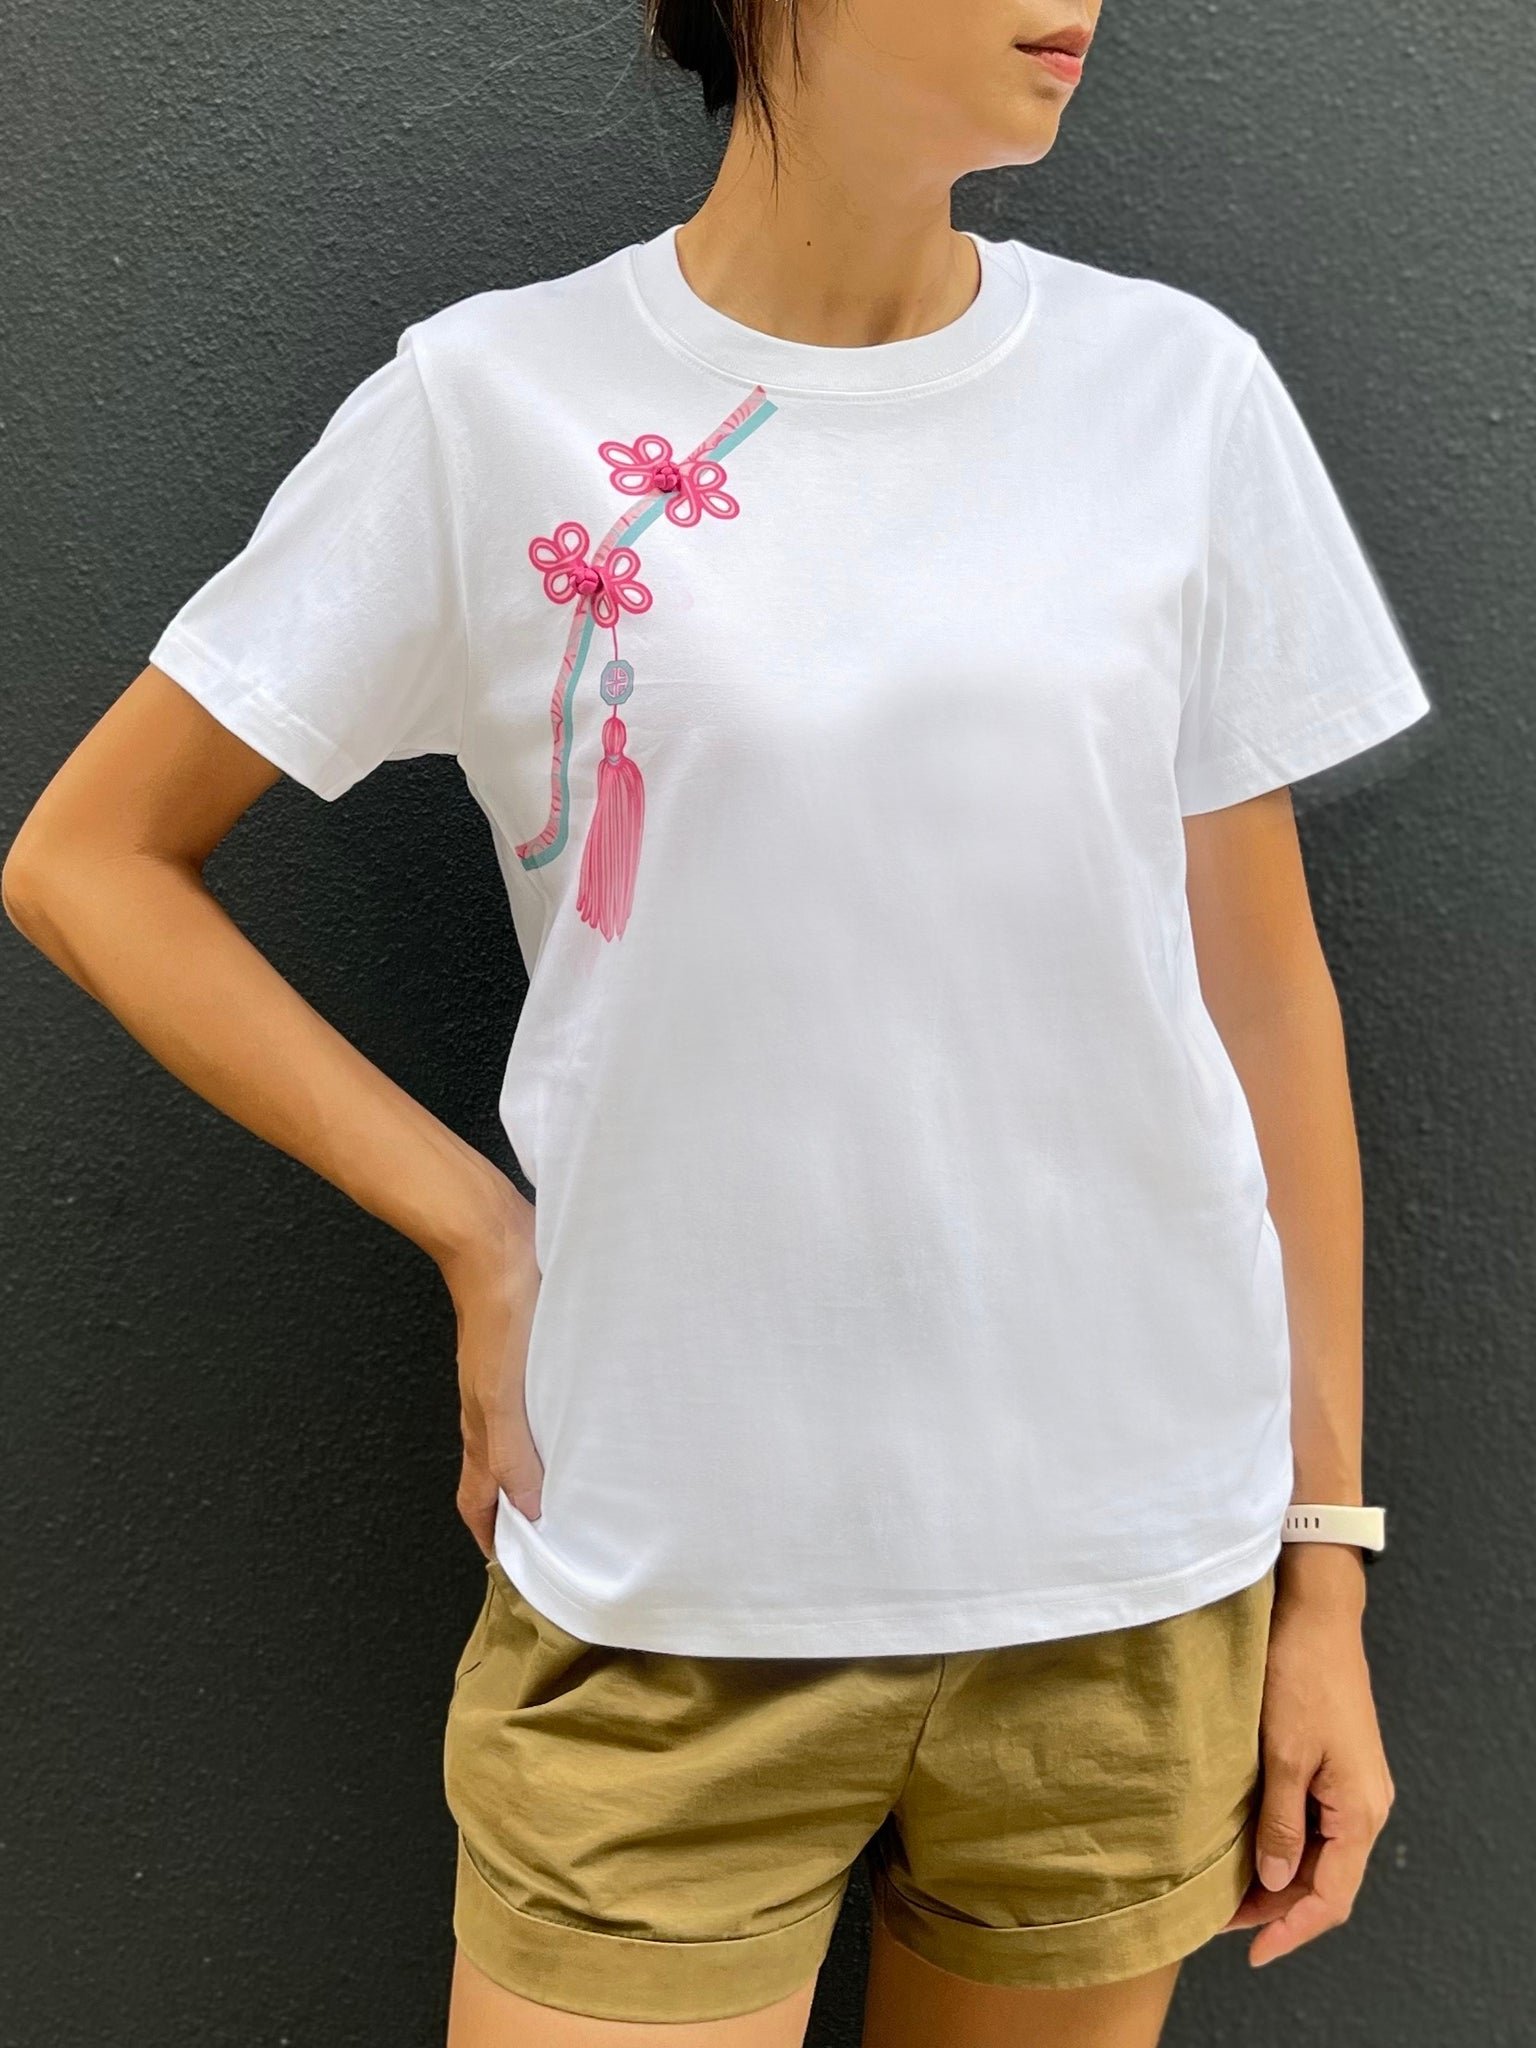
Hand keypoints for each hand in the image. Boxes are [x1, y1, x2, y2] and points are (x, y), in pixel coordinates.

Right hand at [440, 1178, 545, 1559]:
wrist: (498, 1244)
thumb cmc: (499, 1314)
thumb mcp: (504, 1396)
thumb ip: (513, 1456)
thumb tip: (529, 1513)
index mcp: (481, 1428)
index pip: (477, 1500)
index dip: (491, 1537)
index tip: (514, 1568)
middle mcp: (492, 1410)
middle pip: (497, 1476)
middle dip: (518, 1513)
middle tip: (554, 1540)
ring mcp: (510, 1381)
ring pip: (520, 1441)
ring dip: (541, 1472)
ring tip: (577, 1491)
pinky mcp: (532, 1353)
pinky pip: (541, 1404)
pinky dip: (558, 1429)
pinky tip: (586, 1423)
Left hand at [1225, 1546, 1394, 1966]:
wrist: (1316, 1614)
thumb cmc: (1299, 1675)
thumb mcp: (1283, 1754)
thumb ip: (1281, 1822)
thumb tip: (1276, 1881)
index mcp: (1360, 1810)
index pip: (1332, 1896)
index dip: (1291, 1930)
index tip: (1250, 1951)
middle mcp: (1364, 1804)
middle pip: (1326, 1880)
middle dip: (1277, 1906)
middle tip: (1221, 1919)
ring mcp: (1352, 1785)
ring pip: (1318, 1853)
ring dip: (1277, 1875)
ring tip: (1226, 1889)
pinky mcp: (1335, 1765)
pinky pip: (1314, 1823)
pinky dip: (1282, 1842)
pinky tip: (1246, 1843)